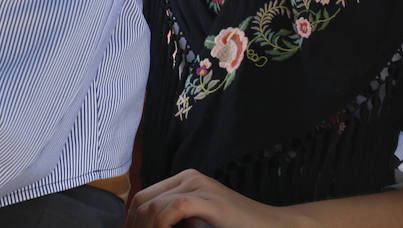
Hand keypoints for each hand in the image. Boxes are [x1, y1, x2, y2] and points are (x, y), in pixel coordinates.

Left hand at [126, 169, 306, 227]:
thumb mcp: (197, 223)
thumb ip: (176, 222)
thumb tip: (147, 227)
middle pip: (144, 201)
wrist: (271, 226)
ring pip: (155, 206)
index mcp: (184, 181)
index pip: (143, 198)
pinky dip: (161, 226)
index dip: (131, 221)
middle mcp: (189, 178)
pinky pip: (174, 209)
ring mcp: (200, 186)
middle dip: (135, 226)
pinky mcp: (211, 200)